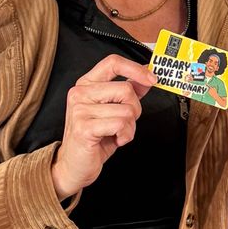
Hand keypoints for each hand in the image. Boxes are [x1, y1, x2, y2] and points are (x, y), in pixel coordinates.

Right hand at [51, 55, 156, 198]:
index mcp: (87, 84)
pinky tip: (115, 140)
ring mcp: (80, 110)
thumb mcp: (114, 110)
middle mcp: (80, 93)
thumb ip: (130, 90)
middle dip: (135, 109)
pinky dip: (125, 135)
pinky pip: (120, 124)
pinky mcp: (84, 127)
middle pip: (126, 89)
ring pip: (126, 110)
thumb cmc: (95, 137)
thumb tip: (147, 75)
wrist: (75, 165)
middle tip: (125, 122)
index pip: (113, 62)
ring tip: (116, 133)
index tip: (152, 79)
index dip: (136, 69)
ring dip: (130, 127)